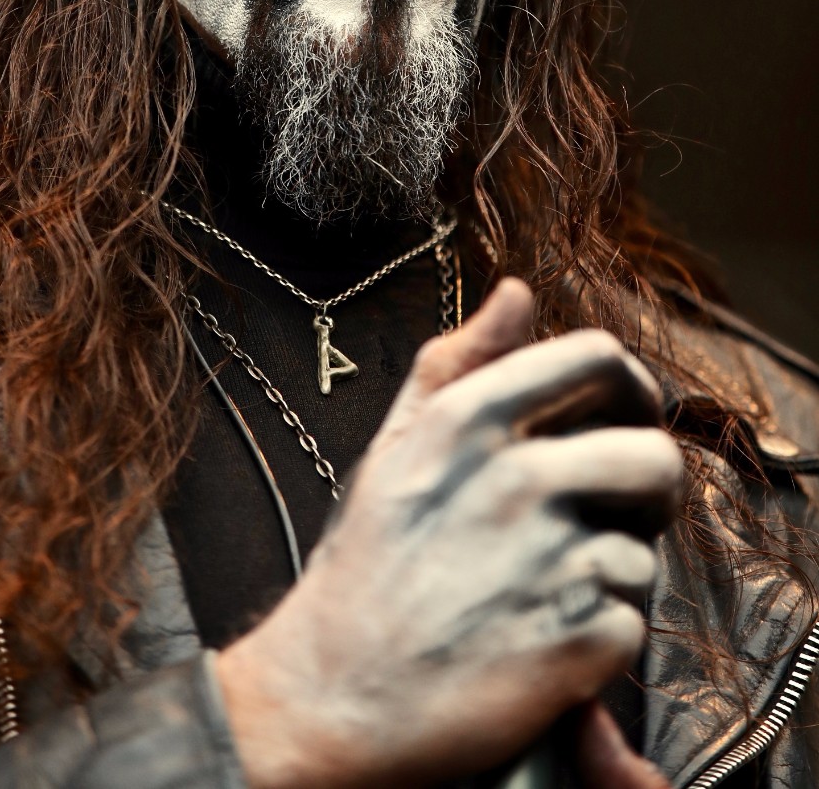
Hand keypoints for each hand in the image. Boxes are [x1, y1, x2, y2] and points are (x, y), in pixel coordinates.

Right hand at [216, 278, 682, 788]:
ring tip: (561, 582)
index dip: (628, 385)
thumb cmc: (367, 562)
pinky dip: (598, 640)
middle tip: (605, 515)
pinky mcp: (577, 642)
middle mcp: (516, 479)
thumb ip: (460, 360)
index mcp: (471, 420)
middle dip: (642, 490)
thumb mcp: (398, 444)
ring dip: (615, 569)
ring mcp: (548, 562)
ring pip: (646, 547)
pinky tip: (544, 640)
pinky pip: (632, 623)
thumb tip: (517, 291)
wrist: (332, 695)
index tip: (619, 417)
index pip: (599, 357)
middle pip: (653, 454)